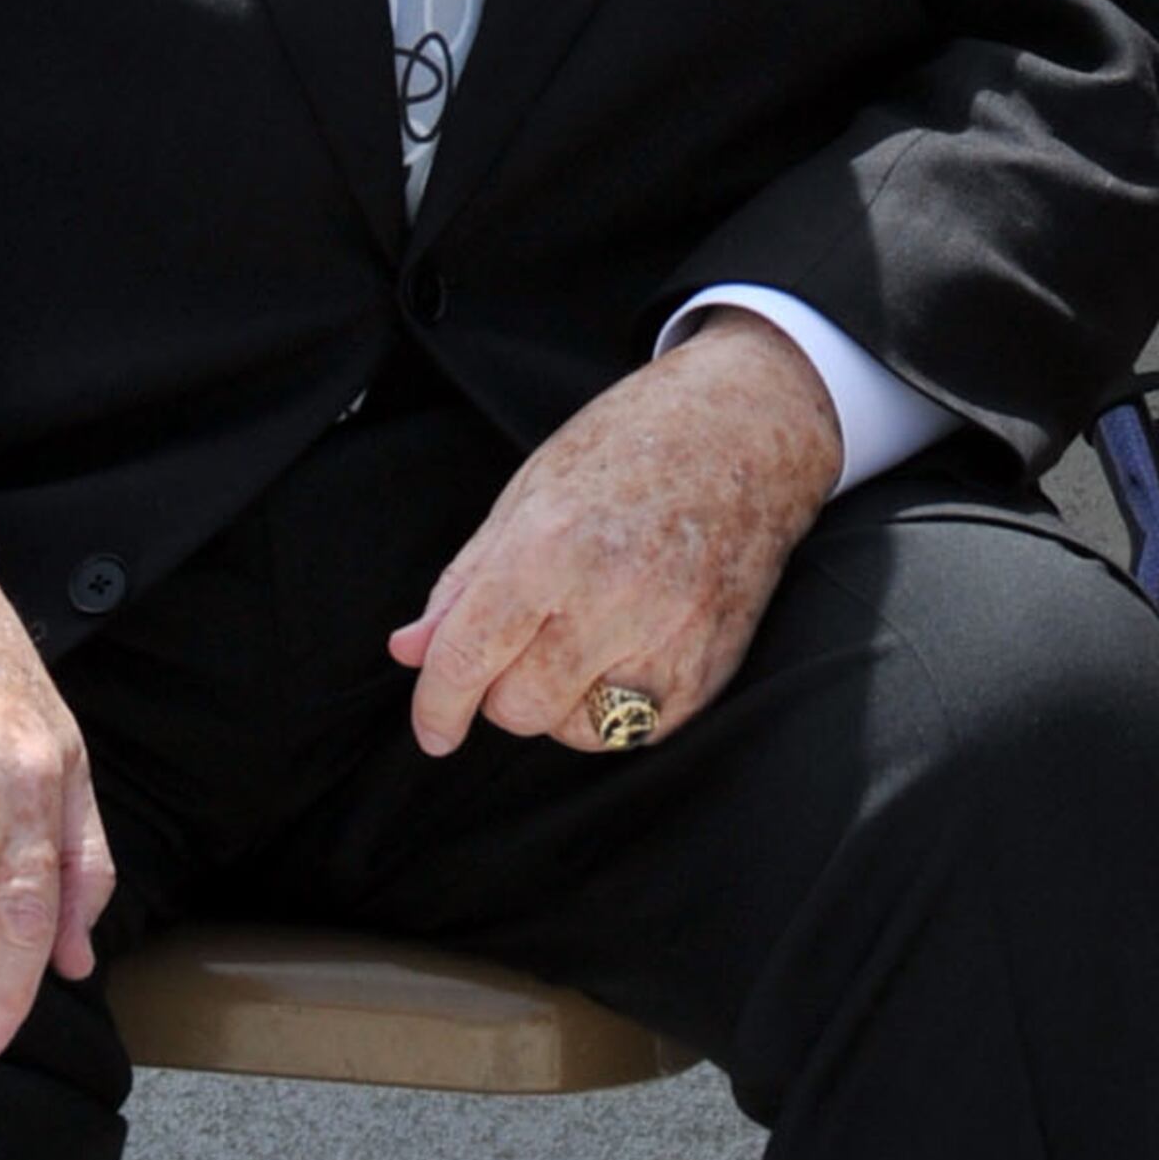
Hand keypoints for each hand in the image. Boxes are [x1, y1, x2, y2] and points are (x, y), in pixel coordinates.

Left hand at [393, 312, 843, 755]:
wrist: (750, 428)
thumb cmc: (634, 444)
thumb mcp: (531, 490)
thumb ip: (467, 581)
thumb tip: (409, 652)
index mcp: (550, 546)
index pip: (467, 660)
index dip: (436, 705)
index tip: (433, 727)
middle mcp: (610, 599)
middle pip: (517, 708)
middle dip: (501, 689)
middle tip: (523, 642)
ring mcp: (669, 637)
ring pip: (575, 728)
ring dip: (559, 701)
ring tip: (579, 640)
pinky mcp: (710, 667)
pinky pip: (637, 731)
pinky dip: (616, 707)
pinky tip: (623, 652)